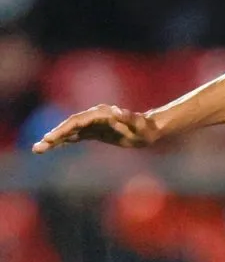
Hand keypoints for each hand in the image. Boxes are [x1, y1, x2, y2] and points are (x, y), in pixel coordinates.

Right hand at [32, 105, 159, 153]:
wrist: (149, 129)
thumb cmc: (146, 128)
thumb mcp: (140, 125)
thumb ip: (129, 118)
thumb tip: (116, 111)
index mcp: (101, 114)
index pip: (77, 121)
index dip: (63, 129)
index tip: (51, 138)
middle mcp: (94, 117)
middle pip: (69, 126)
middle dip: (53, 136)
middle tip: (38, 148)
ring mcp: (92, 124)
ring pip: (69, 131)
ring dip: (53, 140)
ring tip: (37, 150)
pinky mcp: (94, 132)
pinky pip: (75, 136)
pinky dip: (63, 141)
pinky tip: (51, 147)